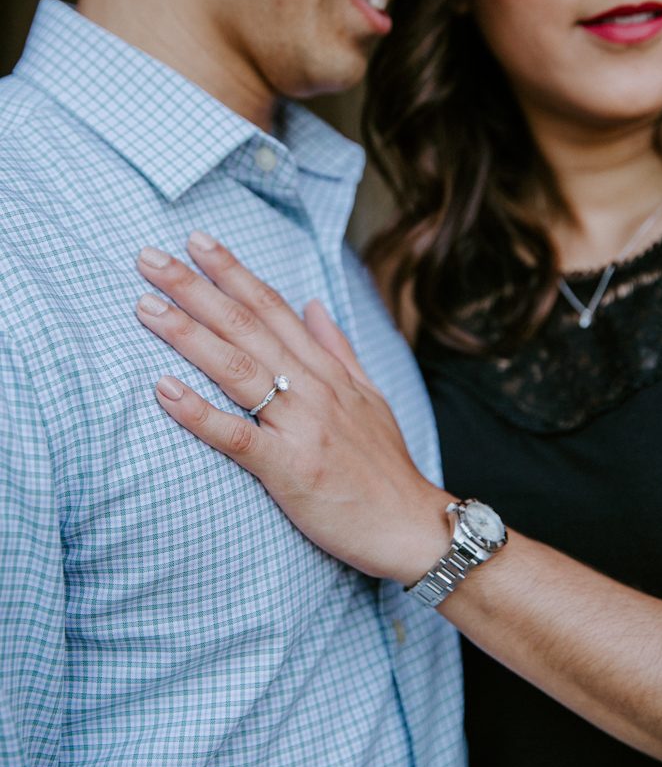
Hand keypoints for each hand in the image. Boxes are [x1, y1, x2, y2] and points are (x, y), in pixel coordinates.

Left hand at [135, 231, 452, 586]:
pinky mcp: (291, 469)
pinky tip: (163, 390)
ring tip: (146, 308)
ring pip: (238, 370)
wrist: (411, 524)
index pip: (272, 307)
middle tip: (149, 258)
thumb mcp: (369, 394)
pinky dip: (199, 412)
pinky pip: (238, 436)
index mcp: (326, 370)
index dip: (232, 271)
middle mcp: (313, 388)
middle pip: (246, 326)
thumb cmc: (384, 463)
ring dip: (189, 335)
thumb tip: (314, 302)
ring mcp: (302, 426)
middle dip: (196, 288)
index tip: (196, 241)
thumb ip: (337, 347)